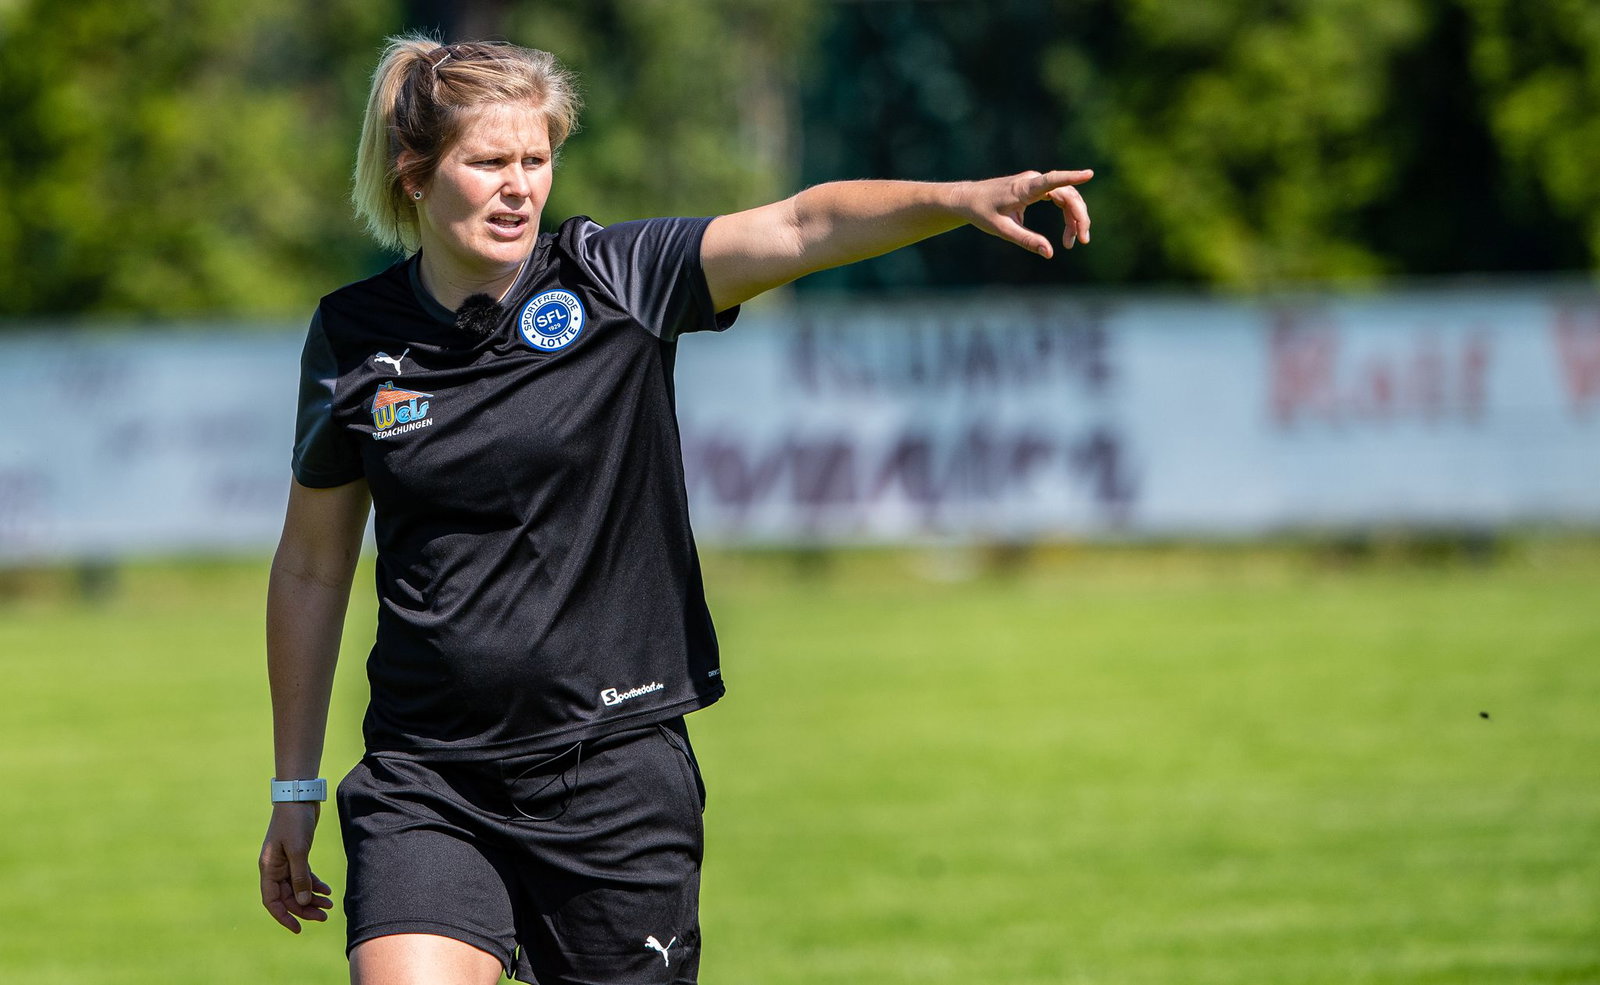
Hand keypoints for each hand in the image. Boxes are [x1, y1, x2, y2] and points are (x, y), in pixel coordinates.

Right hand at [259, 803, 333, 932]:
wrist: (299, 796)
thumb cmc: (294, 821)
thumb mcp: (298, 850)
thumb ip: (300, 876)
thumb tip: (303, 901)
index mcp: (268, 869)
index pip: (272, 901)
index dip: (284, 917)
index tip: (298, 929)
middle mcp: (275, 868)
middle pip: (288, 897)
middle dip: (304, 909)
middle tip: (324, 916)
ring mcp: (286, 862)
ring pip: (297, 888)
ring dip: (312, 898)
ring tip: (329, 905)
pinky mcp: (297, 855)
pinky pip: (304, 876)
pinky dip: (315, 884)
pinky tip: (327, 890)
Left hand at [961, 169, 1092, 258]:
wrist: (969, 199)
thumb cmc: (982, 212)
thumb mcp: (1002, 230)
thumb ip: (1026, 240)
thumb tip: (1049, 253)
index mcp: (1024, 189)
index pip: (1053, 180)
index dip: (1072, 177)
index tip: (1089, 174)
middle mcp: (1033, 181)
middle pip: (1067, 195)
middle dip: (1079, 217)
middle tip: (1083, 241)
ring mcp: (1036, 183)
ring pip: (1066, 197)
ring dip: (1074, 218)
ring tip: (1071, 242)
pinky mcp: (1036, 188)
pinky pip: (1059, 198)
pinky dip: (1067, 215)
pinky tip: (1068, 232)